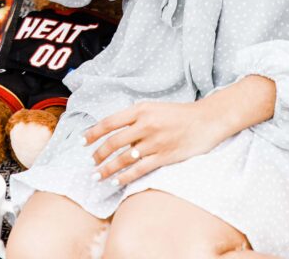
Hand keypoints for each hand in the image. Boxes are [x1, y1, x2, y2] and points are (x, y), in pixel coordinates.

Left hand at [83, 76, 275, 186]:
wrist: (206, 120)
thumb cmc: (178, 114)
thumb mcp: (154, 107)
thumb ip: (135, 117)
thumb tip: (115, 129)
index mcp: (141, 109)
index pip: (110, 122)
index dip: (93, 133)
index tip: (82, 141)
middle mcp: (145, 125)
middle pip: (114, 142)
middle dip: (99, 154)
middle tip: (91, 162)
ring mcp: (154, 142)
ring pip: (124, 158)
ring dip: (107, 168)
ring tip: (97, 176)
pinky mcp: (164, 157)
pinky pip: (139, 169)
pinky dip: (125, 176)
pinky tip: (116, 181)